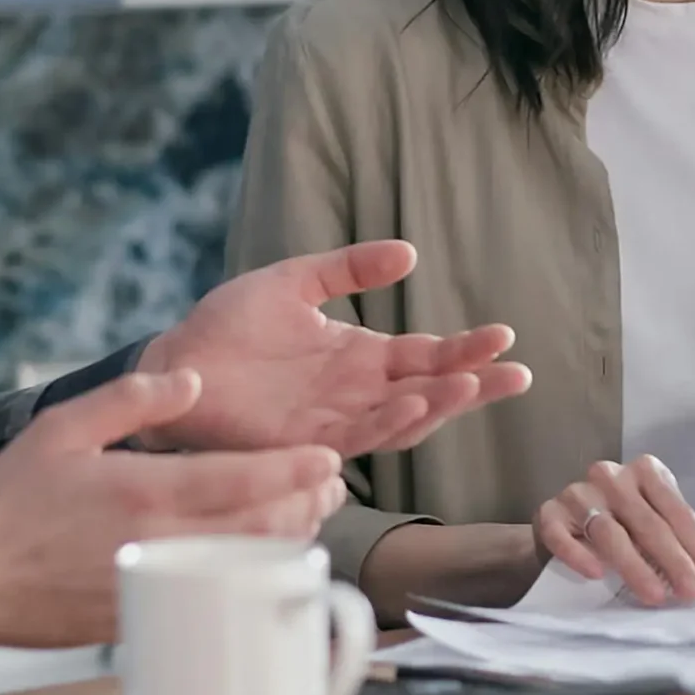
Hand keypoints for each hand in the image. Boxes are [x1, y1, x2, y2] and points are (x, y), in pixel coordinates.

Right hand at [0, 369, 345, 647]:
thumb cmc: (10, 501)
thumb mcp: (62, 428)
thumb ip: (131, 398)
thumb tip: (190, 379)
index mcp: (145, 490)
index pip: (243, 479)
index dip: (295, 470)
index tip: (329, 460)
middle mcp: (161, 542)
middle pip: (261, 528)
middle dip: (306, 506)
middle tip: (332, 485)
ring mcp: (156, 586)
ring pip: (245, 566)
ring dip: (286, 541)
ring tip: (309, 515)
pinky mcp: (146, 617)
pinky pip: (214, 597)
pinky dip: (247, 575)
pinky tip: (258, 558)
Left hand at [137, 241, 531, 455]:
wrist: (176, 360)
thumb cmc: (229, 326)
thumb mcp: (296, 282)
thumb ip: (349, 269)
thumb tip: (410, 253)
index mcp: (360, 357)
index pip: (427, 355)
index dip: (466, 349)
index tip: (505, 337)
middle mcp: (357, 394)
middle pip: (430, 391)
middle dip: (474, 384)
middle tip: (518, 373)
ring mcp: (334, 421)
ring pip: (401, 418)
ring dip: (439, 404)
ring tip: (470, 383)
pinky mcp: (304, 441)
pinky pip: (356, 436)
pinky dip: (388, 422)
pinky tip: (415, 402)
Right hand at [533, 455, 694, 604]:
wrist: (560, 532)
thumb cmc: (617, 529)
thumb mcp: (649, 526)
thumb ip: (673, 541)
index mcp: (646, 472)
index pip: (679, 514)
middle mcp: (612, 476)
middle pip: (648, 523)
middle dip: (675, 562)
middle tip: (690, 594)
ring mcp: (577, 493)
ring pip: (610, 531)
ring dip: (635, 566)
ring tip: (655, 596)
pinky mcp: (548, 513)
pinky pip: (562, 536)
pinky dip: (579, 554)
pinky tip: (596, 574)